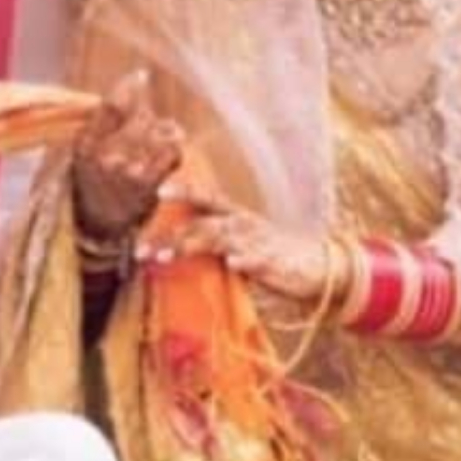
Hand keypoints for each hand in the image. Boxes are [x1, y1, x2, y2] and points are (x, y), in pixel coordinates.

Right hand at [71, 72, 184, 239]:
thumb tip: (135, 81)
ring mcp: (125, 171)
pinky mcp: (147, 185)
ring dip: (165, 131)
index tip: (141, 74)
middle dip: (149, 116)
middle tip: (151, 124)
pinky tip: (172, 151)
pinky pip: (170, 153)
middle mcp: (103, 156)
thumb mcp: (86, 152)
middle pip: (140, 117)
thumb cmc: (94, 185)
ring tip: (164, 137)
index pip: (109, 106)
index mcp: (84, 144)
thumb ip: (104, 121)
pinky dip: (174, 148)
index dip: (128, 87)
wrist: (99, 229)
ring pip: (157, 132)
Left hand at [145, 187, 348, 306]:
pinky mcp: (273, 263)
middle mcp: (243, 223)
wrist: (316, 269)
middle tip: (143, 248)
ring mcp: (257, 242)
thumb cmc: (271, 255)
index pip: (205, 198)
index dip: (184, 191)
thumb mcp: (238, 244)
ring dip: (193, 245)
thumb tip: (175, 244)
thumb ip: (210, 242)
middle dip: (171, 234)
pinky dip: (244, 260)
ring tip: (168, 254)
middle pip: (202, 223)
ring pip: (221, 238)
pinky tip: (233, 263)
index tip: (158, 191)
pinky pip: (256, 259)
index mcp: (234, 216)